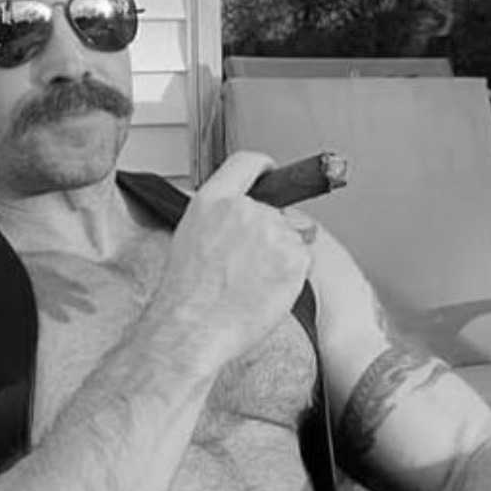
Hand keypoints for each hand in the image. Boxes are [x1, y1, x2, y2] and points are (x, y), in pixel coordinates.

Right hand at [151, 151, 314, 367]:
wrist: (194, 327)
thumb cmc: (187, 294)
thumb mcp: (190, 238)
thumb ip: (221, 218)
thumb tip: (250, 218)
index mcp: (213, 201)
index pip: (246, 163)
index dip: (262, 167)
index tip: (270, 171)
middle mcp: (244, 209)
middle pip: (274, 211)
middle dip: (270, 234)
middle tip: (249, 265)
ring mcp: (272, 231)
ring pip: (290, 238)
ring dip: (280, 258)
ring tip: (251, 283)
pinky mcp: (294, 256)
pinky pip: (303, 260)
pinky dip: (291, 276)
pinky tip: (265, 291)